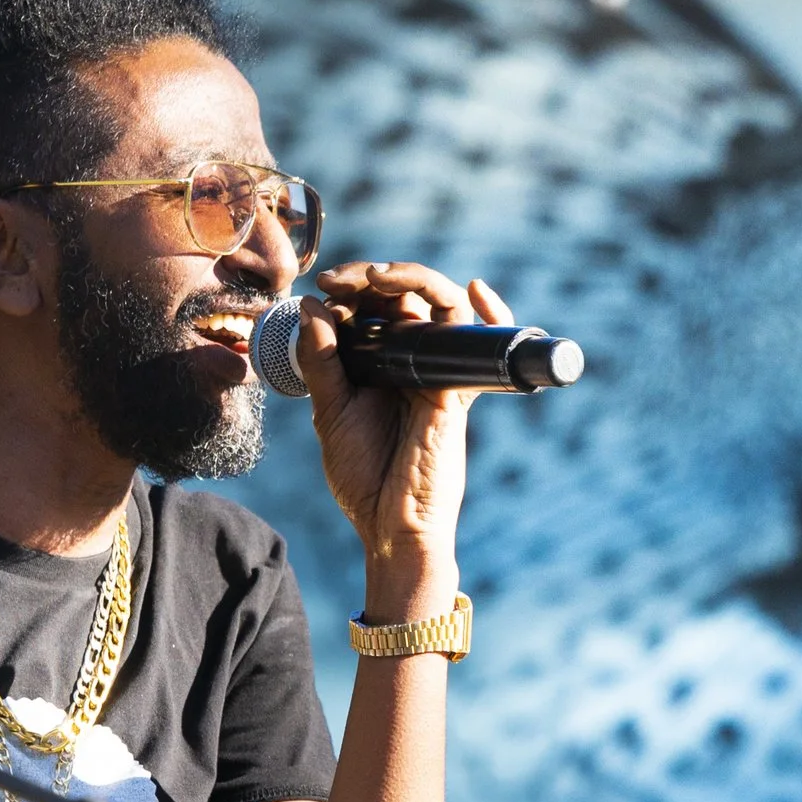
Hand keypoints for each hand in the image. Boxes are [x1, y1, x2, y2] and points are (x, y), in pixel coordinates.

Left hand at [293, 262, 513, 620]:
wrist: (390, 524)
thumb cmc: (362, 475)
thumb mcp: (330, 411)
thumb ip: (321, 361)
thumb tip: (311, 305)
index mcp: (377, 362)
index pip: (369, 306)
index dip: (348, 288)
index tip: (321, 287)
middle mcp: (409, 359)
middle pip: (402, 295)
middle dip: (370, 277)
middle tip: (341, 280)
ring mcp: (436, 370)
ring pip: (439, 304)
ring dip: (412, 278)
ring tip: (378, 277)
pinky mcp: (457, 388)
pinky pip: (479, 341)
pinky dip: (489, 312)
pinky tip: (478, 290)